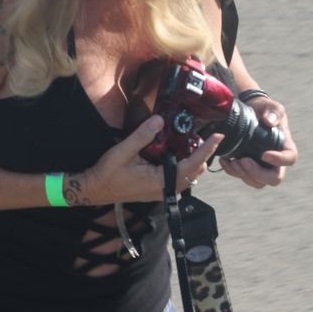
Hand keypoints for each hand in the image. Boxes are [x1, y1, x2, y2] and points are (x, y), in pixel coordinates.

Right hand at [80, 116, 224, 204]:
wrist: (95, 190)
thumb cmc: (107, 173)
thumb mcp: (122, 152)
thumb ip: (142, 136)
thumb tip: (159, 120)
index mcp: (159, 181)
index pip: (190, 165)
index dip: (206, 151)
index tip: (218, 137)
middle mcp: (164, 189)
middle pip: (194, 173)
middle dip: (203, 156)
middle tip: (207, 137)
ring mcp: (161, 191)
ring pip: (187, 177)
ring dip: (194, 161)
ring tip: (195, 143)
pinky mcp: (157, 189)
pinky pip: (178, 178)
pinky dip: (183, 166)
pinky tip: (178, 153)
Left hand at [219, 97, 297, 188]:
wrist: (249, 112)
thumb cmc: (263, 109)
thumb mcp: (270, 106)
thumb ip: (273, 111)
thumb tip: (269, 121)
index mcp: (285, 146)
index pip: (290, 159)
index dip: (279, 160)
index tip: (264, 154)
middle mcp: (275, 161)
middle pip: (273, 178)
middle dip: (257, 173)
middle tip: (243, 160)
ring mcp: (261, 166)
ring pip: (257, 182)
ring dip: (244, 175)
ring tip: (233, 161)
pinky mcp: (248, 168)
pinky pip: (243, 177)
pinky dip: (232, 172)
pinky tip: (225, 160)